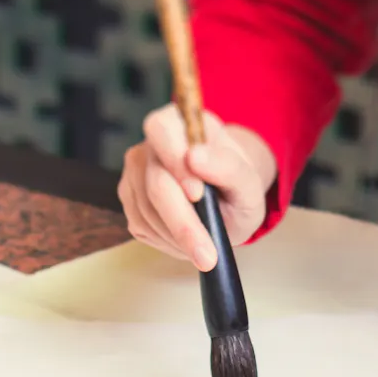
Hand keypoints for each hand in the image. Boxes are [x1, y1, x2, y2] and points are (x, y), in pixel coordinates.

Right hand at [118, 104, 277, 270]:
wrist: (226, 201)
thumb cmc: (236, 187)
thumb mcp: (248, 181)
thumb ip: (228, 167)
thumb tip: (195, 156)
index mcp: (180, 123)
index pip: (161, 130)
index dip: (175, 161)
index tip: (197, 193)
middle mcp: (151, 145)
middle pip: (154, 182)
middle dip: (182, 221)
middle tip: (207, 253)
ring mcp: (135, 174)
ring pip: (146, 210)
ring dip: (177, 237)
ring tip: (205, 249)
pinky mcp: (129, 200)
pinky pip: (141, 225)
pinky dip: (167, 241)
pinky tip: (187, 242)